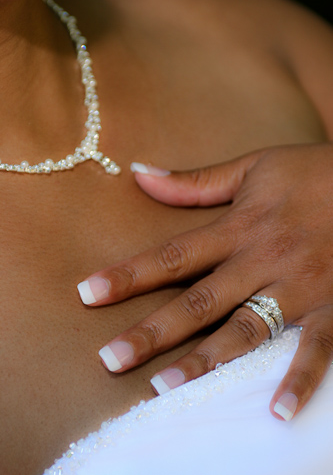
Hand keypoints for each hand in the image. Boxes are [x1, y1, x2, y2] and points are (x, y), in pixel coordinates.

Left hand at [77, 142, 332, 420]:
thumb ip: (195, 180)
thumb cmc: (310, 172)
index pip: (173, 255)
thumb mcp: (252, 168)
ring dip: (206, 361)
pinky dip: (298, 379)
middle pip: (198, 302)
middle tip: (111, 360)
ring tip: (165, 387)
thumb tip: (139, 174)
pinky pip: (314, 348)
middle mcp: (262, 261)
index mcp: (239, 228)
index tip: (88, 294)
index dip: (129, 275)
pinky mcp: (332, 307)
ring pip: (245, 330)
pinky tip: (277, 411)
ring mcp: (298, 288)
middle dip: (153, 331)